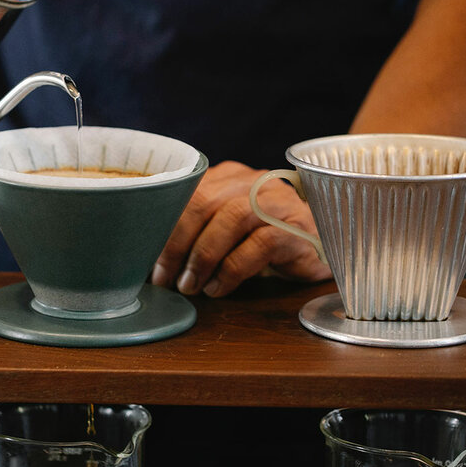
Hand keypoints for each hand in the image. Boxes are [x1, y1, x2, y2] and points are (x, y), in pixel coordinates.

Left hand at [151, 160, 331, 296]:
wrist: (321, 246)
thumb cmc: (259, 240)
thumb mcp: (221, 231)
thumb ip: (193, 232)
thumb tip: (149, 259)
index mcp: (225, 177)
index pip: (184, 192)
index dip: (162, 225)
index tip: (145, 256)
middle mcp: (250, 182)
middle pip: (204, 202)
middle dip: (177, 243)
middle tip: (165, 278)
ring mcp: (276, 202)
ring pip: (231, 219)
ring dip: (203, 257)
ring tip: (190, 286)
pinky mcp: (296, 228)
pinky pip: (260, 245)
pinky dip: (232, 270)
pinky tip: (218, 288)